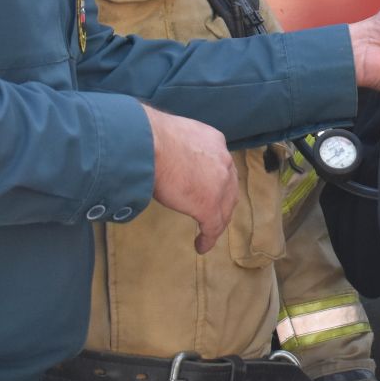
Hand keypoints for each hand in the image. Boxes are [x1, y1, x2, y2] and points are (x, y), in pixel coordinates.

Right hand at [143, 105, 237, 253]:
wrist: (150, 144)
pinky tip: (201, 245)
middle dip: (223, 201)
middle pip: (229, 187)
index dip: (217, 180)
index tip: (208, 188)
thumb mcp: (173, 135)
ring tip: (208, 231)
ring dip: (218, 220)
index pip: (221, 165)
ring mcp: (219, 185)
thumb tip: (164, 154)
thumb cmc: (151, 136)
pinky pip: (213, 226)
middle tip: (214, 213)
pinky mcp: (209, 205)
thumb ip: (179, 147)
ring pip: (225, 208)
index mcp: (214, 141)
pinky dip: (208, 238)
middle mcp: (223, 160)